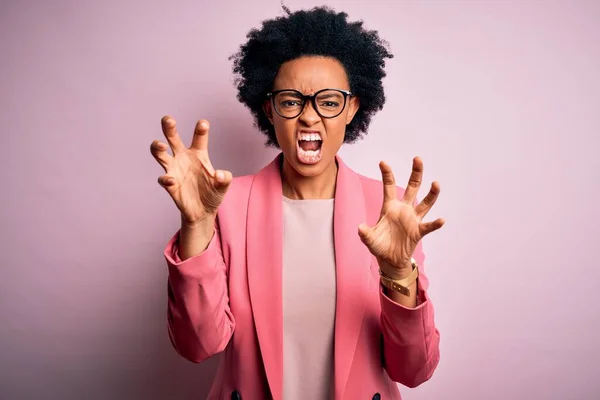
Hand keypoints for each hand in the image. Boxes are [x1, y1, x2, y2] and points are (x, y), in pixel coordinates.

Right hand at [150, 116, 232, 225]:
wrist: (203, 211)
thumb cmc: (213, 192)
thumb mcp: (223, 186)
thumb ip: (225, 178)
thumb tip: (219, 174)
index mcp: (198, 153)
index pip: (199, 138)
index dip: (200, 130)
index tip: (203, 123)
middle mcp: (184, 157)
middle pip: (173, 138)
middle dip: (169, 128)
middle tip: (168, 119)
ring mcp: (174, 170)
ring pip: (160, 154)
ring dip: (157, 148)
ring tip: (161, 145)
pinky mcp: (169, 184)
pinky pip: (164, 178)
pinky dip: (166, 178)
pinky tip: (171, 180)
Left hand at [358, 157, 444, 278]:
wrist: (389, 260)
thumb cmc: (379, 246)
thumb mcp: (369, 239)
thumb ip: (365, 233)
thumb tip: (360, 228)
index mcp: (389, 207)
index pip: (388, 186)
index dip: (387, 174)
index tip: (383, 162)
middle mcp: (403, 209)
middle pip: (412, 187)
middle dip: (416, 173)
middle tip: (417, 159)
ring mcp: (413, 219)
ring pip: (425, 203)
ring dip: (431, 194)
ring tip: (435, 184)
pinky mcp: (419, 231)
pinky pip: (429, 226)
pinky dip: (435, 223)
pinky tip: (441, 220)